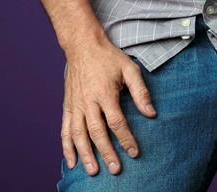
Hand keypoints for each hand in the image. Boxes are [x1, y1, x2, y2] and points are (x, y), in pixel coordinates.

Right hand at [61, 37, 155, 175]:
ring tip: (93, 171)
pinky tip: (72, 161)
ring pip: (78, 135)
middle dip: (106, 152)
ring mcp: (75, 105)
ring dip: (85, 154)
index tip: (134, 152)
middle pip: (97, 132)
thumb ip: (141, 91)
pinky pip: (65, 130)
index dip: (126, 139)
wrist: (82, 45)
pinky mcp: (67, 106)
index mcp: (105, 93)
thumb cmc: (108, 57)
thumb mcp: (129, 69)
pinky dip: (67, 147)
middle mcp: (88, 102)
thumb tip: (151, 113)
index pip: (117, 122)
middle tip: (115, 169)